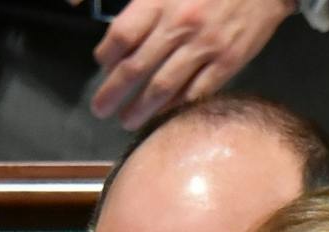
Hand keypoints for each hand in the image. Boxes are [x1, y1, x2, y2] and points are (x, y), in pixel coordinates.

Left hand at [92, 0, 294, 129]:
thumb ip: (146, 5)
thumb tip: (121, 38)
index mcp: (161, 0)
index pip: (121, 35)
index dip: (106, 56)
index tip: (103, 65)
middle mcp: (180, 24)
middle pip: (134, 68)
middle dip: (112, 94)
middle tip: (100, 109)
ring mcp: (204, 46)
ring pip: (161, 87)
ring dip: (139, 110)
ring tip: (126, 121)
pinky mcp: (228, 61)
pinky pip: (194, 93)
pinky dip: (174, 109)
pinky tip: (161, 117)